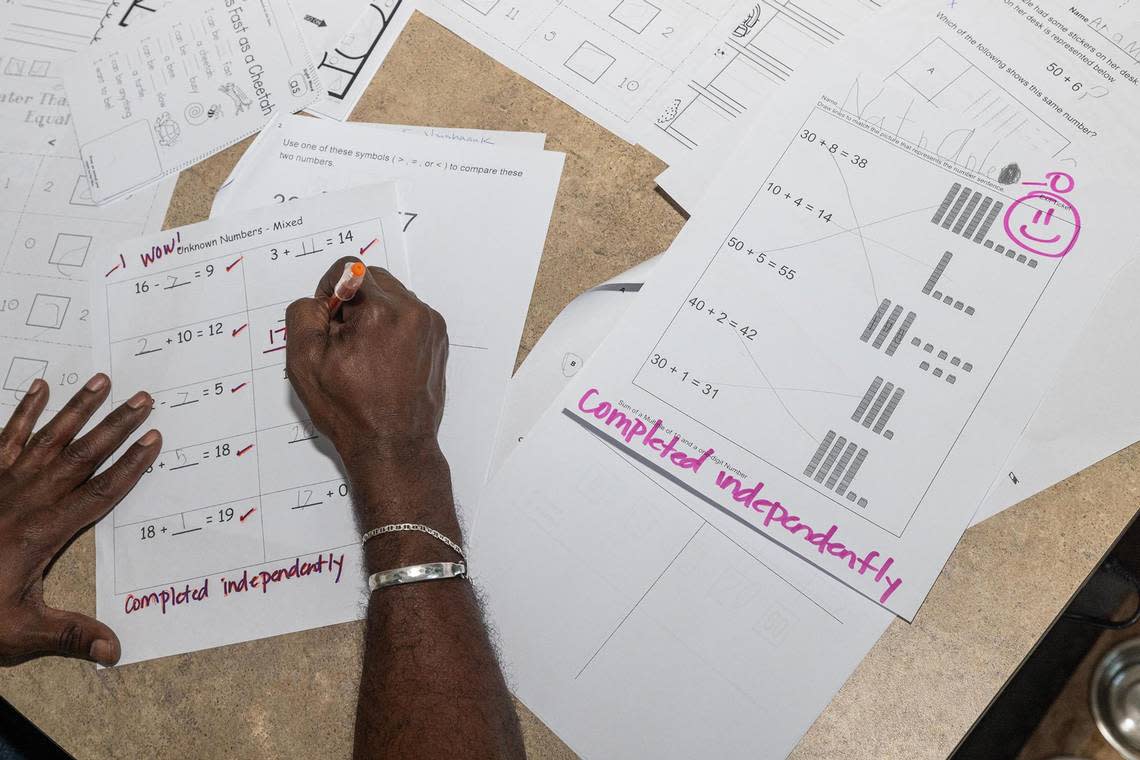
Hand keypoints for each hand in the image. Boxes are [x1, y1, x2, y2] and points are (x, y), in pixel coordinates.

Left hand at [0, 374, 159, 665]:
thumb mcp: (18, 632)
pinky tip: (39, 389)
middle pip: (80, 455)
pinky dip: (24, 413)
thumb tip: (115, 649)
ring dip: (77, 409)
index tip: (154, 440)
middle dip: (115, 426)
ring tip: (101, 381)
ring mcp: (1, 485)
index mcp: (42, 533)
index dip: (129, 466)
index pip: (98, 493)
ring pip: (47, 439)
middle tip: (143, 399)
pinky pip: (6, 438)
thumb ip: (68, 635)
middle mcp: (25, 500)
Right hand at [285, 257, 448, 470]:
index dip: (328, 292)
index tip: (327, 322)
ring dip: (372, 313)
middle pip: (373, 278)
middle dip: (352, 301)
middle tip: (342, 341)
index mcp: (382, 312)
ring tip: (363, 354)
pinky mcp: (437, 339)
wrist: (393, 446)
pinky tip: (381, 360)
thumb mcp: (305, 361)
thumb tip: (321, 299)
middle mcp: (413, 312)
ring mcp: (430, 326)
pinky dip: (391, 327)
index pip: (348, 268)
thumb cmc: (352, 412)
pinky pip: (408, 315)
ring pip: (391, 296)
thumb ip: (304, 314)